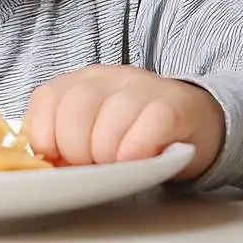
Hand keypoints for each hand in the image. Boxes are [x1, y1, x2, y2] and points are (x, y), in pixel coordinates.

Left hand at [22, 65, 223, 179]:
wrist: (197, 121)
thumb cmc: (136, 133)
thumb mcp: (94, 131)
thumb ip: (65, 141)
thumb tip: (45, 166)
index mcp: (81, 81)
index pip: (45, 99)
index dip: (46, 137)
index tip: (61, 158)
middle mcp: (108, 77)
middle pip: (72, 112)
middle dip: (78, 153)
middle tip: (95, 164)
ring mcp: (141, 87)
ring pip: (107, 125)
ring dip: (109, 157)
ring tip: (120, 163)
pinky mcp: (172, 105)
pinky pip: (144, 132)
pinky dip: (135, 155)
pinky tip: (141, 160)